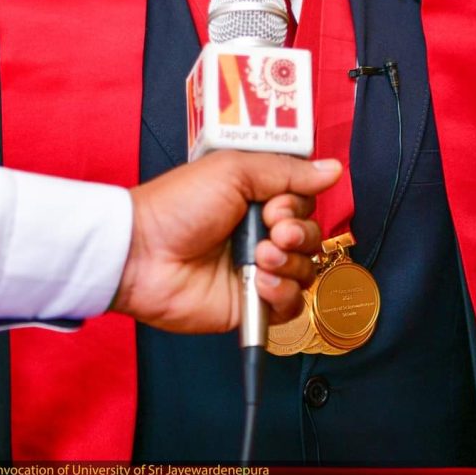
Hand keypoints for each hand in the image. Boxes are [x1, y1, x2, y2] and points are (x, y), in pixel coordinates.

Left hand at [113, 151, 340, 332]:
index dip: (299, 205)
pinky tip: (259, 283)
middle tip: (272, 230)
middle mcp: (260, 232)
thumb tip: (331, 169)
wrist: (143, 253)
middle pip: (312, 236)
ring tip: (260, 257)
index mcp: (256, 197)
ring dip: (290, 262)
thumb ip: (286, 171)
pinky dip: (282, 294)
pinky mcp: (251, 303)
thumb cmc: (178, 205)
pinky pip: (291, 305)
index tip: (275, 205)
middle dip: (299, 233)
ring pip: (306, 270)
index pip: (304, 202)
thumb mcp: (234, 170)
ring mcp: (257, 269)